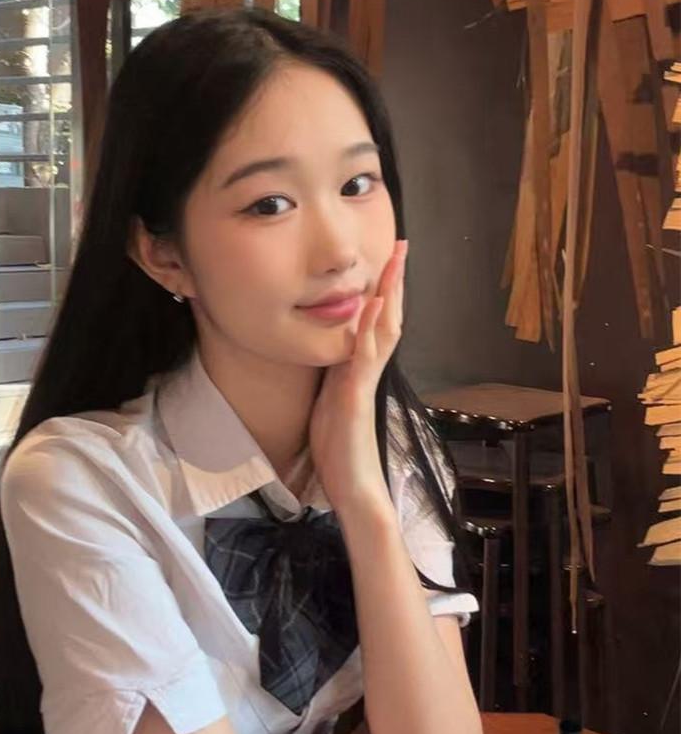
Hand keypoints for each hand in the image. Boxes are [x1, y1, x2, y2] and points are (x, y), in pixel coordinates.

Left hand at [308, 238, 407, 517]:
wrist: (351, 487)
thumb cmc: (340, 450)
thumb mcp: (332, 402)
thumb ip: (336, 376)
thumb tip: (334, 354)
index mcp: (359, 371)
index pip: (377, 323)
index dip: (383, 291)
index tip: (389, 259)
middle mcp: (367, 372)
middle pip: (388, 318)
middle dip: (394, 281)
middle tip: (402, 245)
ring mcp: (364, 383)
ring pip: (383, 332)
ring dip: (389, 296)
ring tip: (394, 262)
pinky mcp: (356, 398)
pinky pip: (364, 359)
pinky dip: (368, 331)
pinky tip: (371, 307)